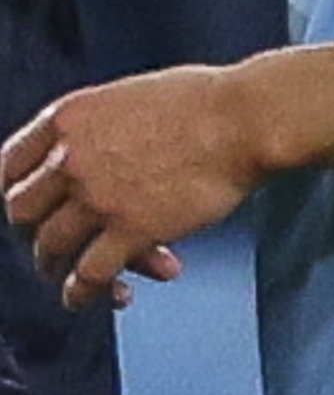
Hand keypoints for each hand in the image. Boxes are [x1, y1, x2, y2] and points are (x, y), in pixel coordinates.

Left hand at [6, 66, 268, 304]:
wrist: (248, 117)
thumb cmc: (210, 100)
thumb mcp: (131, 95)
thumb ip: (100, 126)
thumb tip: (99, 151)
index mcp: (69, 118)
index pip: (7, 165)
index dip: (13, 192)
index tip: (25, 209)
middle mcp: (71, 158)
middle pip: (22, 211)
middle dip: (33, 232)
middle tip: (50, 243)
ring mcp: (99, 197)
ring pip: (51, 247)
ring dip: (55, 267)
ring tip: (68, 278)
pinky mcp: (133, 230)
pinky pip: (90, 274)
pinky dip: (83, 292)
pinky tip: (87, 299)